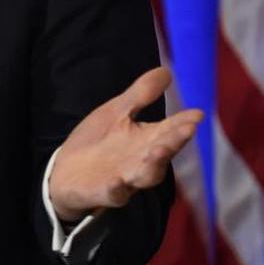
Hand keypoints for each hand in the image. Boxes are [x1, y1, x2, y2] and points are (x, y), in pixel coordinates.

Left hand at [48, 67, 203, 221]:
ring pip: (145, 174)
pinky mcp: (105, 192)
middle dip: (175, 141)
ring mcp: (125, 178)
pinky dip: (117, 189)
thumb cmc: (98, 141)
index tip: (197, 113)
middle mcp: (141, 160)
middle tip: (189, 128)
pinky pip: (114, 194)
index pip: (169, 129)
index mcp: (146, 139)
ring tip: (161, 150)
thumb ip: (141, 95)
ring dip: (154, 164)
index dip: (183, 122)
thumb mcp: (117, 112)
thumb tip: (166, 70)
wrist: (66, 172)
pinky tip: (117, 182)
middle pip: (163, 152)